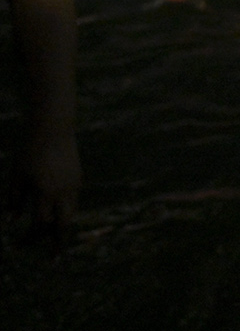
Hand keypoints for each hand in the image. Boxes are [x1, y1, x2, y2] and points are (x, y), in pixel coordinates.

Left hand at [7, 128, 80, 244]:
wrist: (53, 128)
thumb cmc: (30, 152)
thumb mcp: (16, 177)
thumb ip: (14, 200)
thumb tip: (12, 222)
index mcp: (46, 193)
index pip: (38, 225)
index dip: (28, 239)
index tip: (17, 247)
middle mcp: (64, 192)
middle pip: (63, 225)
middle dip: (57, 244)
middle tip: (53, 260)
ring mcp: (74, 185)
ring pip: (70, 214)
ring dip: (61, 228)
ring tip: (54, 240)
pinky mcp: (78, 178)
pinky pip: (72, 202)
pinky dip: (64, 212)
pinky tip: (57, 215)